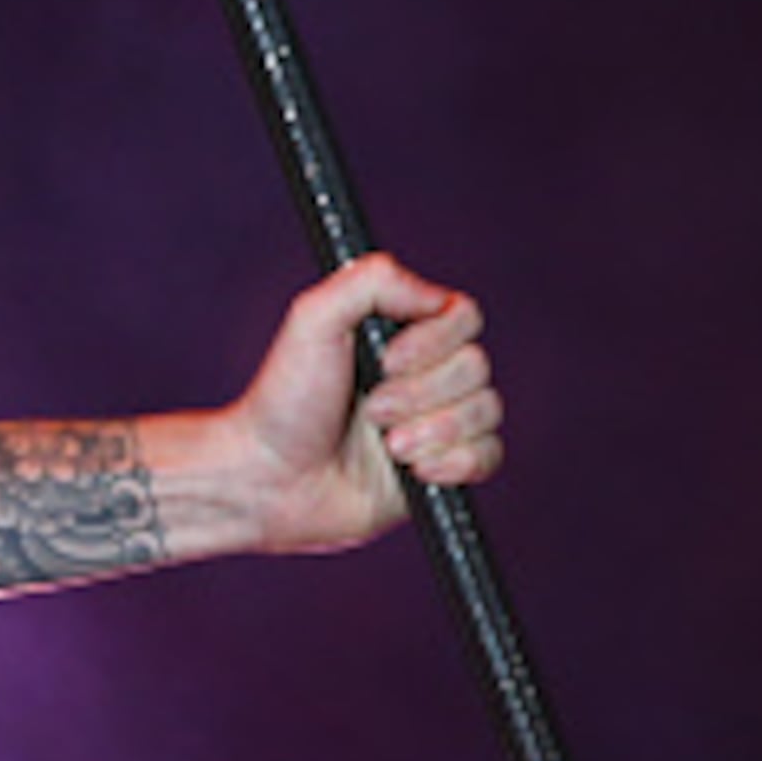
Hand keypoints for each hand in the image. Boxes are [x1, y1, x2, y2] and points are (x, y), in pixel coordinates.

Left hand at [216, 252, 502, 554]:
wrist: (272, 479)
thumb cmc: (285, 400)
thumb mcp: (313, 319)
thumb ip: (371, 281)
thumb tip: (435, 295)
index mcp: (400, 332)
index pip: (462, 316)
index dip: (434, 340)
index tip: (386, 360)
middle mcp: (425, 373)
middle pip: (476, 366)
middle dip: (421, 394)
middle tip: (370, 411)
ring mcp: (437, 420)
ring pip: (486, 411)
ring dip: (433, 430)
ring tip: (389, 446)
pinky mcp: (445, 467)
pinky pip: (489, 456)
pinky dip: (456, 463)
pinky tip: (413, 471)